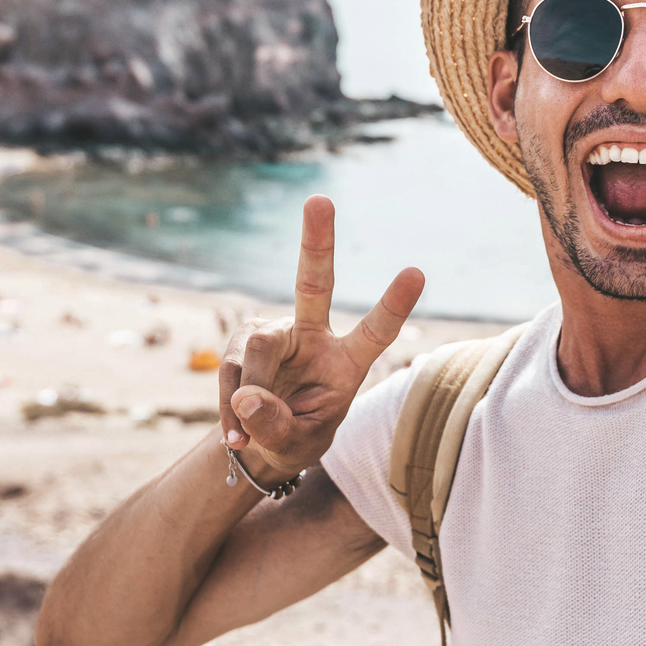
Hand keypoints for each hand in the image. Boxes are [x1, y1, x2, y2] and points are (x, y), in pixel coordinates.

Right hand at [219, 195, 423, 481]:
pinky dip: (228, 408)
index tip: (416, 272)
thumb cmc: (296, 437)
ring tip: (247, 437)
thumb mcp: (297, 444)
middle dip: (316, 243)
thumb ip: (277, 426)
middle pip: (314, 285)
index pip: (375, 331)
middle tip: (320, 200)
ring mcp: (275, 335)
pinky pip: (231, 373)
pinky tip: (235, 435)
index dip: (393, 304)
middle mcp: (313, 336)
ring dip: (248, 398)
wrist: (262, 440)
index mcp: (347, 361)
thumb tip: (246, 398)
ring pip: (257, 353)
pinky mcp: (242, 343)